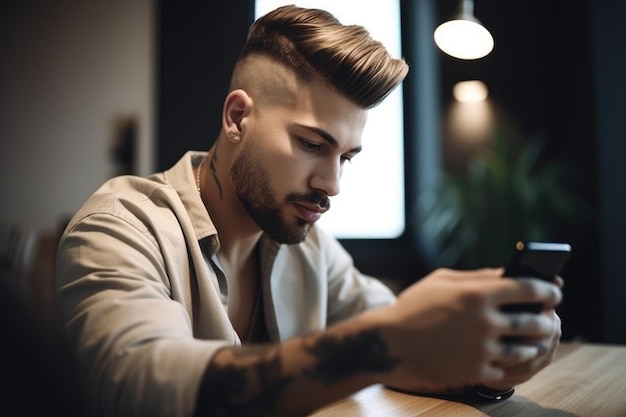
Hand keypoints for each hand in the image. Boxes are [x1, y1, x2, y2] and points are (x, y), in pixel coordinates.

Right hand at [375, 268, 561, 391]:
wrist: (388, 344)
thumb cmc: (413, 307)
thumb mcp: (441, 281)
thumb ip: (477, 277)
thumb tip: (507, 275)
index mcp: (477, 293)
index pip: (527, 288)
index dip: (547, 289)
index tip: (554, 291)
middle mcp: (484, 321)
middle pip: (534, 321)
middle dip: (547, 320)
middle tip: (549, 319)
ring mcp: (481, 349)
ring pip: (525, 349)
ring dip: (533, 344)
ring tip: (533, 341)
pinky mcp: (475, 371)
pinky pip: (506, 369)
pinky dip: (510, 362)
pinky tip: (507, 357)